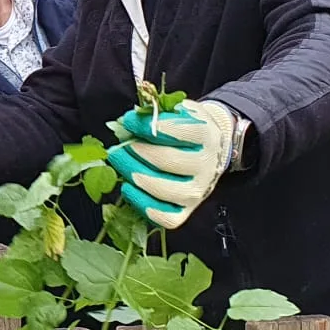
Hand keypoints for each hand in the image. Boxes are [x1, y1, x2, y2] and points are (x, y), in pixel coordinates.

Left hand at [103, 98, 241, 230]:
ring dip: (134, 175)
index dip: (149, 126)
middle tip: (119, 146)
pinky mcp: (186, 211)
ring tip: (119, 161)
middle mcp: (206, 166)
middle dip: (137, 151)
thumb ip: (157, 112)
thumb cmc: (186, 129)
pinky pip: (165, 217)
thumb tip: (131, 120)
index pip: (180, 131)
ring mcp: (197, 191)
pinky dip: (142, 204)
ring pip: (164, 190)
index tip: (128, 120)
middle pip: (168, 161)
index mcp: (207, 135)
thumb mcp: (177, 111)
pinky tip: (128, 187)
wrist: (210, 150)